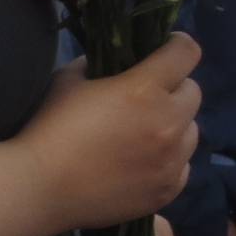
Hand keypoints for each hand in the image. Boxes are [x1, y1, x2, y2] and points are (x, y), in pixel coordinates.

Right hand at [14, 33, 202, 232]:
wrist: (41, 188)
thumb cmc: (50, 129)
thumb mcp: (68, 80)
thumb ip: (97, 65)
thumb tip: (111, 66)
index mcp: (144, 89)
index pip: (186, 53)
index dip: (179, 45)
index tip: (168, 48)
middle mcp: (167, 123)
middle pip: (194, 93)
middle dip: (175, 88)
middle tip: (151, 96)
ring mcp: (171, 161)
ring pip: (192, 131)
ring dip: (176, 125)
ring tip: (148, 133)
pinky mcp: (168, 190)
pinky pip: (184, 166)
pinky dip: (170, 159)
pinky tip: (145, 162)